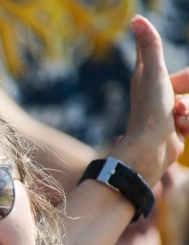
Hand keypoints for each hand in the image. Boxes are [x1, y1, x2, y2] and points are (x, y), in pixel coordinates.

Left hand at [112, 15, 185, 186]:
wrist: (151, 150)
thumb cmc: (150, 111)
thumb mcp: (154, 73)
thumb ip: (150, 46)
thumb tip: (136, 18)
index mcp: (146, 76)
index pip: (157, 58)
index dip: (163, 57)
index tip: (159, 63)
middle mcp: (154, 92)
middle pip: (186, 82)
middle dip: (188, 97)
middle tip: (177, 107)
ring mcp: (165, 110)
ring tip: (177, 120)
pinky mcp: (174, 127)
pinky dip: (188, 124)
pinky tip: (179, 131)